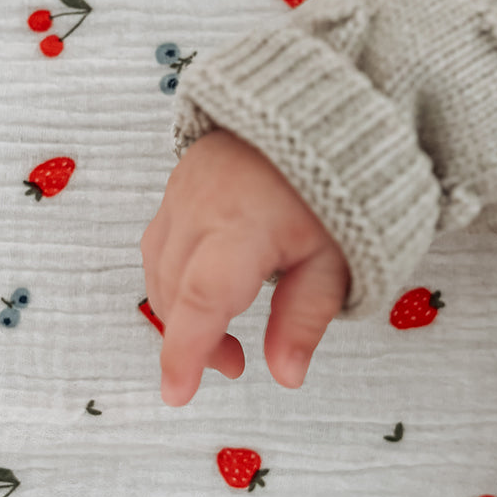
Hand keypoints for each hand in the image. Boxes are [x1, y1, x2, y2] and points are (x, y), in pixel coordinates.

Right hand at [140, 128, 349, 405]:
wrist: (318, 101)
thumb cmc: (337, 180)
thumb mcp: (337, 256)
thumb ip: (305, 317)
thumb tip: (285, 376)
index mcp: (244, 225)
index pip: (202, 300)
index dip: (185, 352)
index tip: (177, 394)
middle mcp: (201, 207)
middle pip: (174, 290)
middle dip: (191, 340)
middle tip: (234, 366)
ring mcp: (183, 190)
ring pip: (159, 266)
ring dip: (179, 310)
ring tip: (224, 336)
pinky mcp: (179, 180)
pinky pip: (162, 239)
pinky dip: (174, 274)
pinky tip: (205, 286)